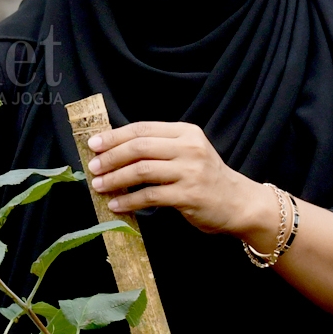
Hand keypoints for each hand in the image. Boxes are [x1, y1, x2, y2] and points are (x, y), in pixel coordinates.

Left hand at [85, 121, 274, 240]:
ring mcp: (190, 171)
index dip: (114, 136)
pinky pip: (150, 196)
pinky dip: (129, 200)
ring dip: (115, 178)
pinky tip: (116, 204)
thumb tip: (114, 150)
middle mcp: (189, 148)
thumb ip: (159, 147)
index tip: (94, 144)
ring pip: (142, 170)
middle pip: (139, 147)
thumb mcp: (187, 152)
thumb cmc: (206, 178)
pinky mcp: (189, 195)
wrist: (239, 203)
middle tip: (93, 166)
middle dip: (111, 157)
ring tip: (99, 186)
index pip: (142, 129)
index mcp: (185, 132)